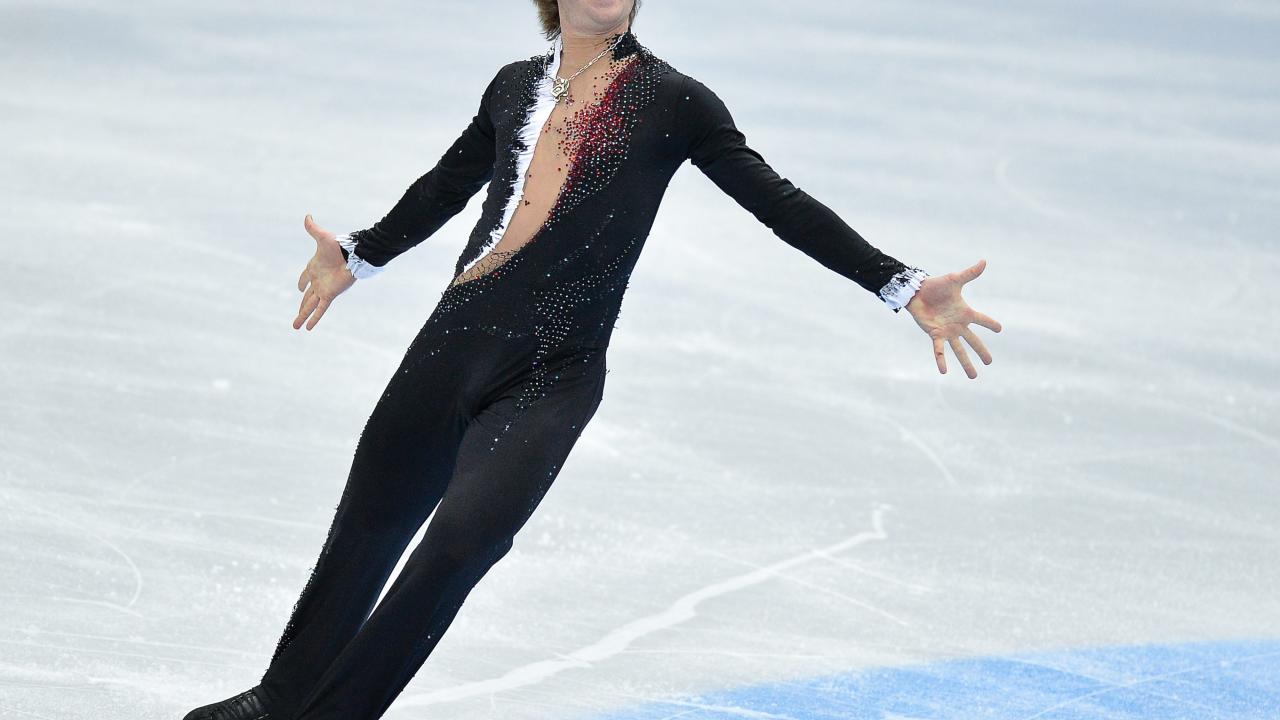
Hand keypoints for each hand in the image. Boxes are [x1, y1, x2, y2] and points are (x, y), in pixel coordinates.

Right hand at [294, 214, 355, 330]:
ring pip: (310, 305)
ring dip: (302, 316)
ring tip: (295, 327)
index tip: (300, 288)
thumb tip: (307, 215)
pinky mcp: (329, 294)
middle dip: (301, 306)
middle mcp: (318, 280)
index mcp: (315, 267)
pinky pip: (320, 309)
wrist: (354, 255)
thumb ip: (313, 228)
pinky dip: (314, 318)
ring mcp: (323, 289)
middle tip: (296, 315)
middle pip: (307, 296)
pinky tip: (308, 328)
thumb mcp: (322, 237)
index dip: (302, 282)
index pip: (305, 277)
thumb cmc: (339, 246)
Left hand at [904, 259, 1001, 378]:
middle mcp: (957, 324)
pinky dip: (941, 360)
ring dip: (966, 363)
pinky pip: (939, 350)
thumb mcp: (954, 280)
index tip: (1000, 329)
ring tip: (973, 376)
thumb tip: (984, 261)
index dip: (990, 323)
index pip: (982, 319)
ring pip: (959, 350)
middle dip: (981, 352)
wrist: (916, 291)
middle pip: (973, 340)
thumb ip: (970, 273)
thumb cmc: (936, 285)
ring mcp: (947, 331)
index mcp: (965, 312)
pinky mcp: (934, 334)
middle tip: (990, 362)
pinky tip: (944, 371)